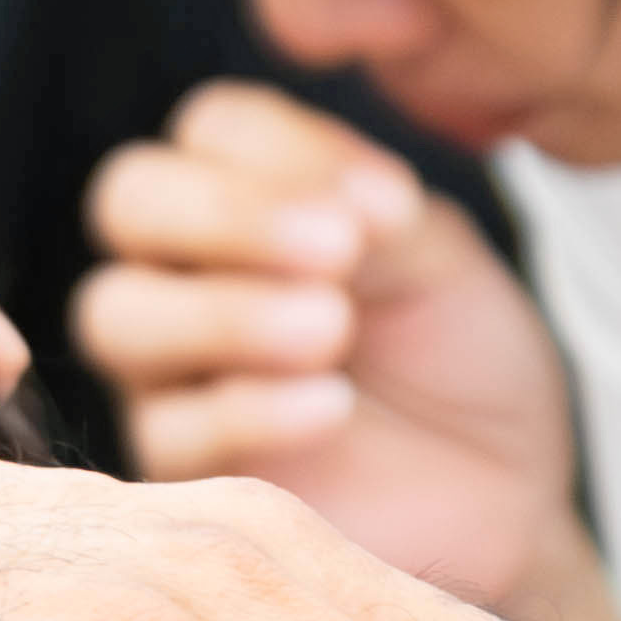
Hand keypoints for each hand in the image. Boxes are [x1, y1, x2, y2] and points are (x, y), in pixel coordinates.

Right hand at [70, 89, 582, 620]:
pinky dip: (252, 407)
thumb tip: (334, 210)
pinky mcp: (178, 474)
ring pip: (117, 314)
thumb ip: (376, 216)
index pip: (213, 128)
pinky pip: (170, 427)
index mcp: (248, 196)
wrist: (502, 493)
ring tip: (331, 328)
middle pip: (129, 200)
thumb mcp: (440, 263)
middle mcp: (185, 270)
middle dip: (229, 214)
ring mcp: (167, 371)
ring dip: (226, 311)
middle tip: (337, 251)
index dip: (290, 152)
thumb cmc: (460, 365)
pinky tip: (334, 406)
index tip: (394, 210)